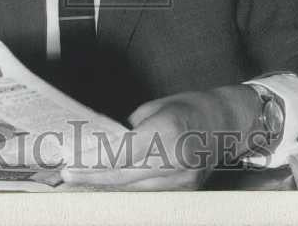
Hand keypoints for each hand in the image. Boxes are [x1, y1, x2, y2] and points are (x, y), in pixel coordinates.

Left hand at [61, 84, 259, 190]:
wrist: (229, 123)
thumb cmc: (190, 107)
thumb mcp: (155, 108)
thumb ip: (129, 129)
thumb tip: (102, 144)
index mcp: (166, 131)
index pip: (121, 154)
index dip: (93, 162)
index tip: (71, 165)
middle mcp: (176, 159)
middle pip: (124, 175)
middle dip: (93, 177)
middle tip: (68, 175)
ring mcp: (183, 179)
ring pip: (134, 188)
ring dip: (107, 185)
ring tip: (83, 180)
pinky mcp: (187, 190)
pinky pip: (150, 191)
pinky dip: (128, 187)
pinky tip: (110, 183)